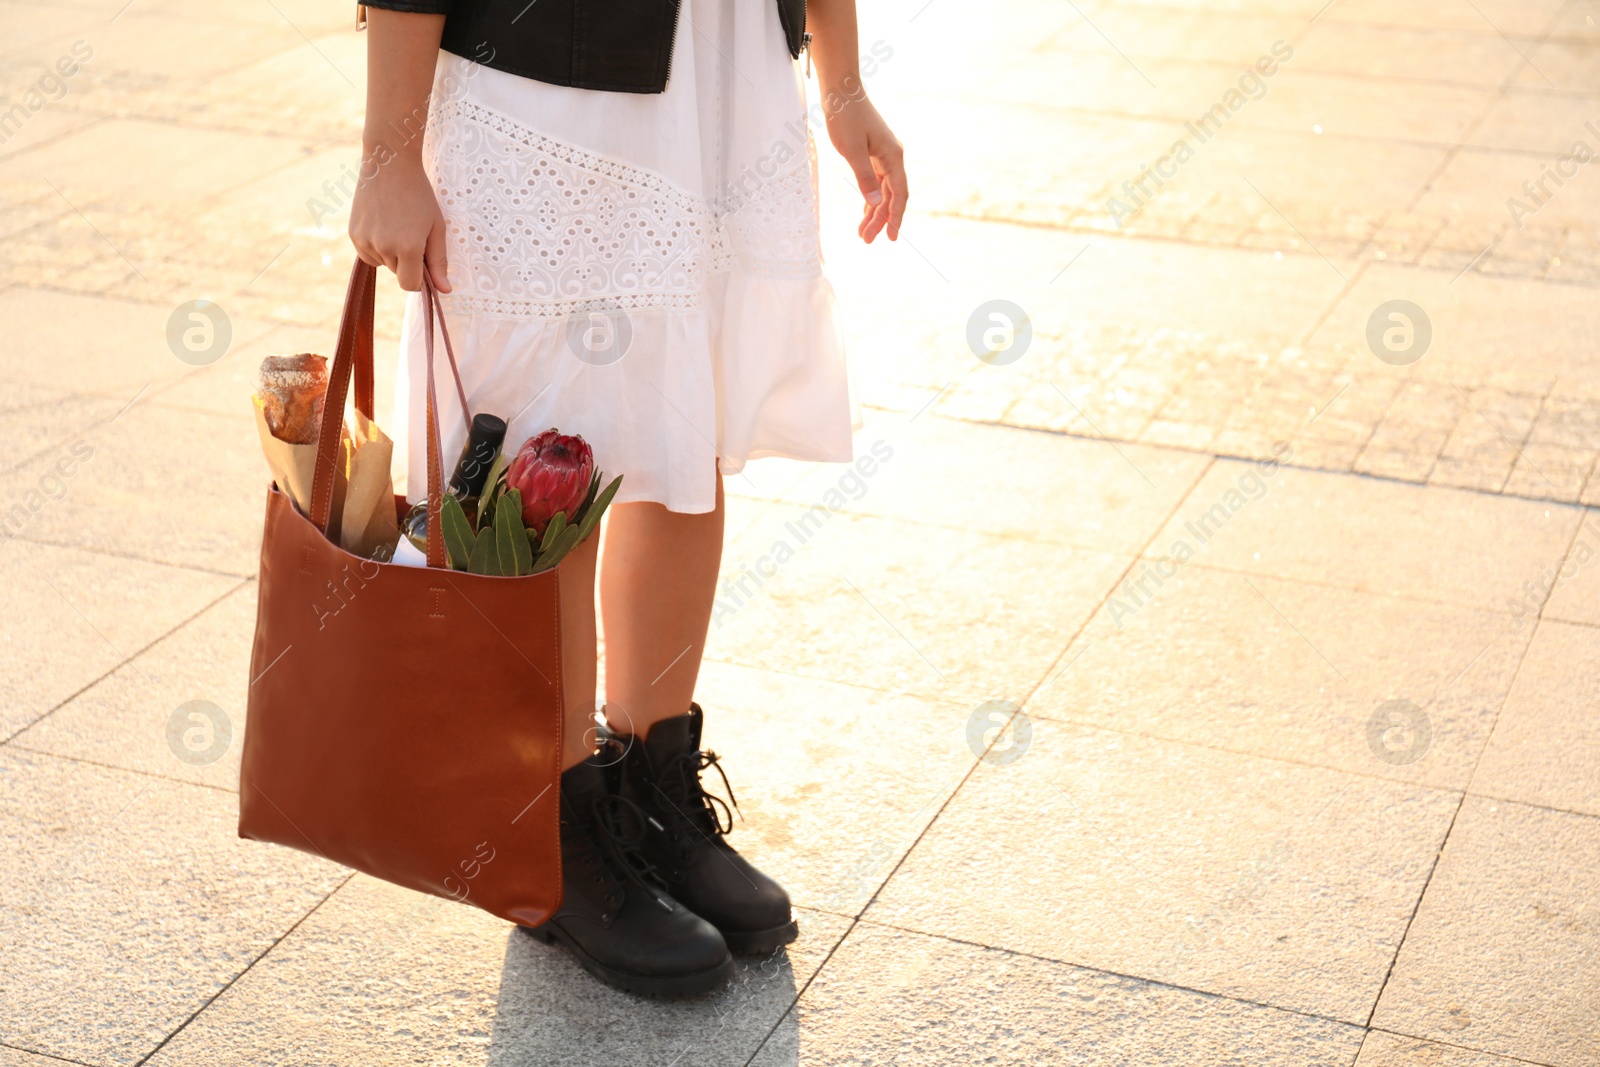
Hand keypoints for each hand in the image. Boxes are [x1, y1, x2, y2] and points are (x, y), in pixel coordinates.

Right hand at [348, 152, 451, 292]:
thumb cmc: (419, 195)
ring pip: (382, 264)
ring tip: (396, 224)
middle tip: (412, 232)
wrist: (389, 163)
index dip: (419, 279)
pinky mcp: (353, 234)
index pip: (410, 285)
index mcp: (408, 247)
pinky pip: (368, 254)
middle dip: (407, 261)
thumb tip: (444, 290)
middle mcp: (383, 247)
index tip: (423, 264)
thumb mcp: (436, 227)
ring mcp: (365, 241)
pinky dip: (376, 247)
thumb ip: (439, 261)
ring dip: (391, 253)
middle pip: (398, 273)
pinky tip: (382, 224)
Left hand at [824, 94, 906, 242]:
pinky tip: (864, 212)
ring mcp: (883, 156)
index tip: (891, 238)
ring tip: (863, 234)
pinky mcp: (873, 154)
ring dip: (874, 212)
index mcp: (893, 157)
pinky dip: (870, 198)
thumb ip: (864, 177)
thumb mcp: (851, 149)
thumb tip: (875, 203)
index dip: (895, 217)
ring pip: (882, 191)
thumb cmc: (845, 116)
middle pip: (891, 196)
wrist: (841, 91)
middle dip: (880, 220)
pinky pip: (875, 183)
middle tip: (867, 241)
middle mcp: (892, 158)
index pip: (899, 194)